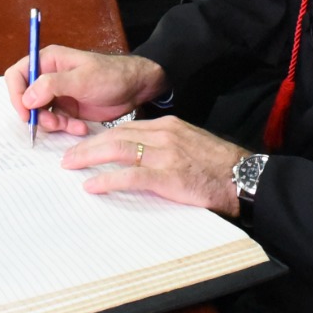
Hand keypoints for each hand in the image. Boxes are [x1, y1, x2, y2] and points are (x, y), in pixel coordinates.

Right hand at [4, 45, 167, 134]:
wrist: (136, 88)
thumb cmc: (113, 75)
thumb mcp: (83, 79)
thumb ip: (53, 85)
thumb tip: (27, 97)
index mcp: (49, 61)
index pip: (18, 74)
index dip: (16, 94)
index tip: (25, 112)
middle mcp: (49, 77)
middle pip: (26, 98)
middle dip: (37, 115)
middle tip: (54, 124)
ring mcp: (57, 94)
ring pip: (40, 114)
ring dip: (53, 124)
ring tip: (72, 126)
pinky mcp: (67, 108)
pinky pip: (56, 122)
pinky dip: (65, 127)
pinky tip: (81, 127)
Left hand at [60, 117, 246, 216]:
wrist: (245, 177)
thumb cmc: (219, 166)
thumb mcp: (191, 145)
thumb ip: (166, 146)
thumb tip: (141, 156)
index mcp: (168, 126)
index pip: (126, 128)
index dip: (100, 136)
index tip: (83, 144)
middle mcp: (164, 135)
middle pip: (116, 135)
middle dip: (87, 145)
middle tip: (67, 155)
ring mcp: (166, 155)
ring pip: (118, 150)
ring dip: (89, 157)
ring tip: (70, 165)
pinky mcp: (169, 177)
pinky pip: (131, 176)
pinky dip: (108, 179)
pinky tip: (92, 185)